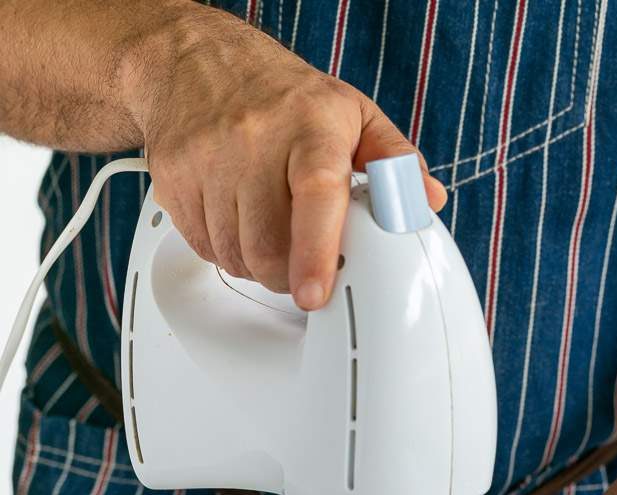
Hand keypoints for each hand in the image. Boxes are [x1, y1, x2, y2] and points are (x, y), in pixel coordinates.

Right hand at [122, 6, 445, 308]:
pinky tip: (239, 226)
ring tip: (272, 237)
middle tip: (303, 268)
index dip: (316, 253)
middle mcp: (255, 141)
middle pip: (269, 247)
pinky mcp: (175, 180)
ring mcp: (208, 160)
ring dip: (258, 267)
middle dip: (290, 276)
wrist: (195, 61)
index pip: (315, 196)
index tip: (315, 295)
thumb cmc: (282, 97)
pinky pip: (205, 247)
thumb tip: (426, 199)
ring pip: (236, 255)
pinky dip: (227, 253)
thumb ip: (395, 159)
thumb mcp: (350, 114)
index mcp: (310, 128)